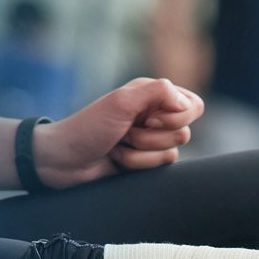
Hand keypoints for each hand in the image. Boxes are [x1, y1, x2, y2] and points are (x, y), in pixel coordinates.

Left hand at [33, 77, 204, 189]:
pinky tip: (117, 158)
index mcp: (153, 95)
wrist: (65, 160)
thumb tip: (186, 104)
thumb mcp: (123, 101)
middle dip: (152, 136)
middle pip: (184, 131)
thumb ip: (159, 92)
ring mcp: (151, 141)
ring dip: (141, 151)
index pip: (194, 105)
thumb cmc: (89, 127)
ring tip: (118, 145)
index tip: (149, 118)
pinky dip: (136, 163)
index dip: (178, 116)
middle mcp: (156, 116)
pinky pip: (160, 167)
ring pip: (172, 151)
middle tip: (126, 131)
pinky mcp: (145, 163)